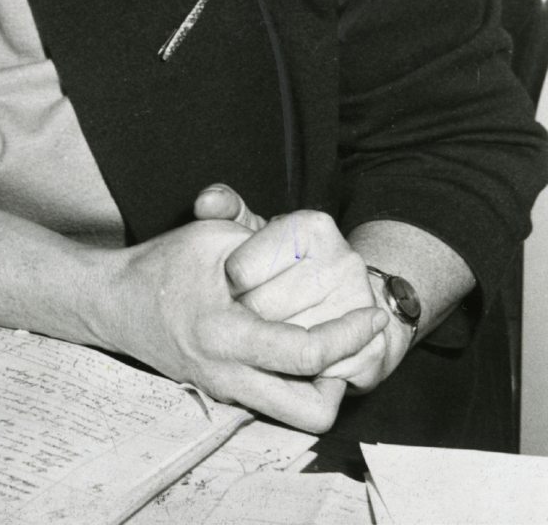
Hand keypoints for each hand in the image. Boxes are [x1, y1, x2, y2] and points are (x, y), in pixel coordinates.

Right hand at [107, 218, 387, 432]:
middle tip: (347, 346)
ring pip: (294, 417)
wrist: (109, 302)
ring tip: (322, 350)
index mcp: (224, 334)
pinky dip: (292, 381)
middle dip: (342, 381)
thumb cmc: (158, 265)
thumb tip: (309, 252)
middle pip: (311, 413)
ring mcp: (223, 390)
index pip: (306, 353)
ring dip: (319, 388)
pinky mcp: (219, 393)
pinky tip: (292, 346)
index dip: (348, 334)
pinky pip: (271, 402)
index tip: (369, 315)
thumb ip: (259, 239)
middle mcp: (226, 375)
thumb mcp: (209, 237)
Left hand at [194, 187, 405, 391]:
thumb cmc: (284, 265)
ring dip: (264, 350)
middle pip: (261, 309)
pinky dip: (290, 374)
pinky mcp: (370, 351)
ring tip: (264, 335)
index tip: (234, 284)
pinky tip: (285, 360)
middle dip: (242, 319)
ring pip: (284, 345)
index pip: (240, 270)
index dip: (228, 286)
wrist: (346, 301)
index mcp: (312, 227)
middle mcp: (343, 262)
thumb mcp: (253, 231)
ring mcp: (361, 307)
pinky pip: (310, 375)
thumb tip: (206, 202)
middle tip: (244, 316)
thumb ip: (225, 208)